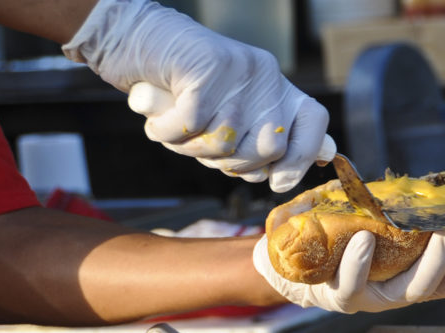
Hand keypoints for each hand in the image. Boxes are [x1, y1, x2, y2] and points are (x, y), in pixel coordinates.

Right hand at [62, 0, 328, 191]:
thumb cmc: (177, 89)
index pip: (314, 122)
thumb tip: (284, 178)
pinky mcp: (210, 65)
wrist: (130, 39)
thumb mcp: (221, 119)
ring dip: (189, 147)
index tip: (278, 180)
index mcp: (276, 88)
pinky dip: (166, 132)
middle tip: (198, 145)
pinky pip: (192, 125)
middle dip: (228, 164)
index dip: (301, 157)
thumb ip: (252, 143)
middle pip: (267, 149)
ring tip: (173, 127)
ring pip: (225, 141)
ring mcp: (241, 68)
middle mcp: (266, 75)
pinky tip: (156, 120)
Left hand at [253, 230, 444, 313]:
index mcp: (415, 277)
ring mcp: (371, 299)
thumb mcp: (383, 226)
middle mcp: (399, 292)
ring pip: (409, 290)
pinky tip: (364, 241)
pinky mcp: (337, 298)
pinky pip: (350, 283)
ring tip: (444, 232)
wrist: (287, 267)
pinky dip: (359, 263)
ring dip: (431, 262)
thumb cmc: (340, 240)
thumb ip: (413, 215)